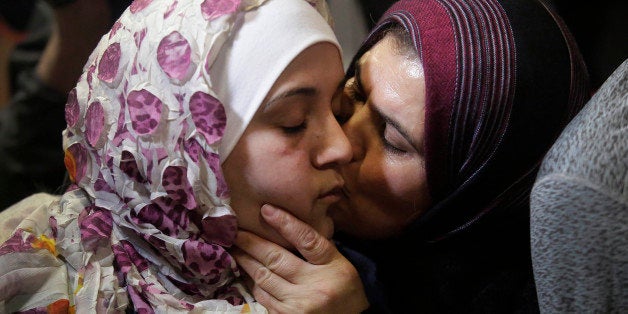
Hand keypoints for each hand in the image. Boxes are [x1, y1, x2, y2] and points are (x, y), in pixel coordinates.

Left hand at [232, 204, 368, 313]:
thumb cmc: (344, 289)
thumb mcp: (338, 263)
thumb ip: (315, 246)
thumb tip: (285, 222)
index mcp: (331, 266)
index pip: (306, 239)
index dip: (285, 223)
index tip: (266, 209)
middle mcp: (314, 286)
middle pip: (276, 258)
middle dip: (251, 243)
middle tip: (235, 231)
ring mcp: (297, 306)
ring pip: (263, 278)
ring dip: (246, 261)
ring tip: (235, 249)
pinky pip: (262, 296)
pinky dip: (252, 282)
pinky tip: (245, 271)